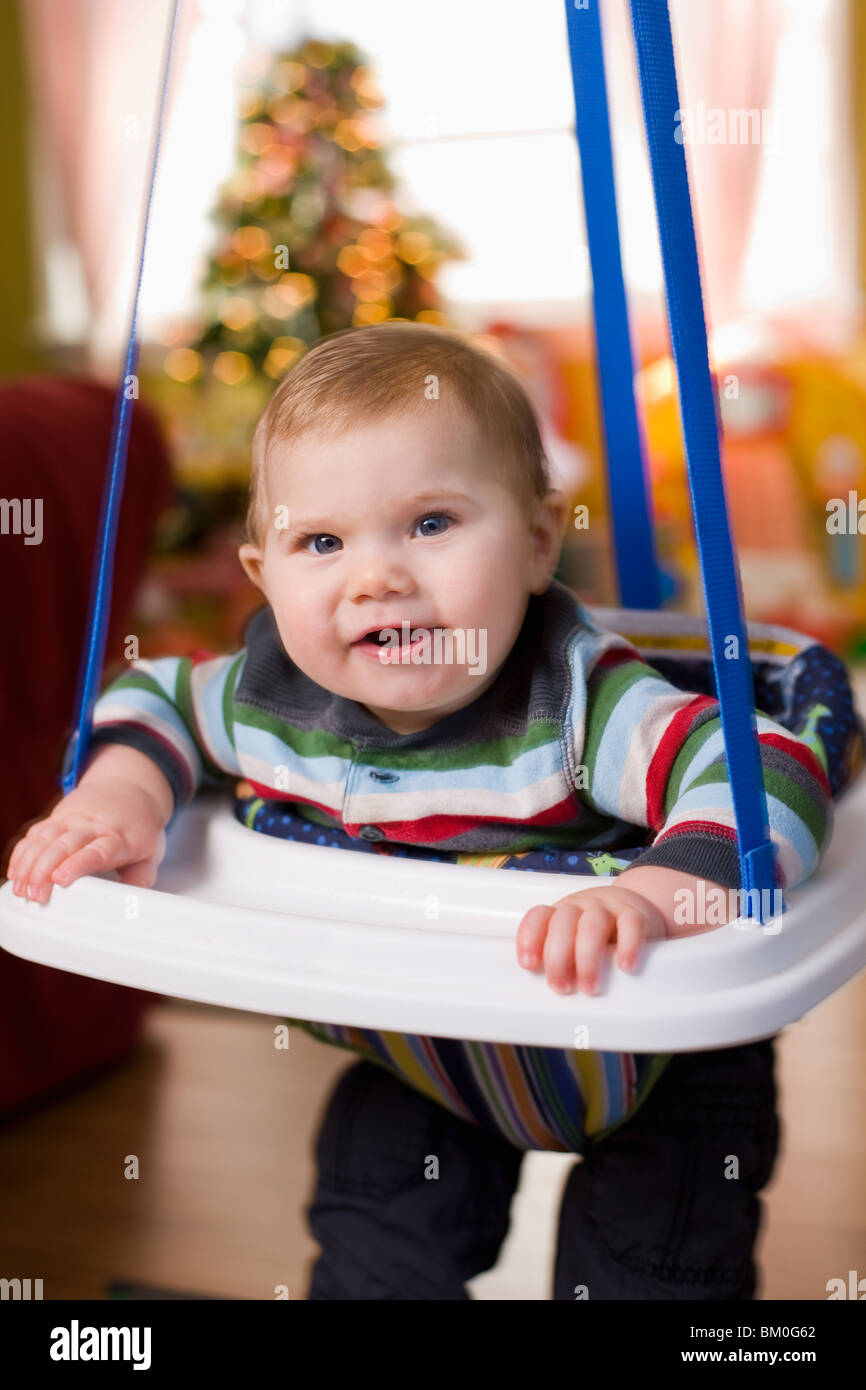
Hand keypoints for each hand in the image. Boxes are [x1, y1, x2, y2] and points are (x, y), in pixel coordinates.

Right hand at [6, 781, 167, 904]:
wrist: (127, 788)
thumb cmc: (138, 827)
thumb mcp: (152, 852)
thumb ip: (142, 879)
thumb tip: (132, 905)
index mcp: (118, 837)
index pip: (97, 851)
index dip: (77, 864)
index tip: (60, 879)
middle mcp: (92, 826)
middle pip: (64, 845)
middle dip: (44, 870)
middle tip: (35, 895)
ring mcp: (71, 820)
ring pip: (45, 838)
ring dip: (29, 864)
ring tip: (21, 889)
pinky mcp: (56, 818)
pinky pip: (35, 833)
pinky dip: (22, 852)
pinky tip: (15, 872)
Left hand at [515, 885, 666, 994]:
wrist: (640, 905)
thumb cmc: (600, 932)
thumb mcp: (576, 939)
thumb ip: (562, 961)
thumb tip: (550, 1003)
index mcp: (561, 914)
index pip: (538, 916)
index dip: (529, 938)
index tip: (529, 964)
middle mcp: (581, 907)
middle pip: (563, 923)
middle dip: (558, 958)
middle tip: (562, 987)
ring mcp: (609, 908)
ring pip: (593, 925)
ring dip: (587, 957)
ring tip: (590, 987)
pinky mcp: (636, 915)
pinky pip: (632, 924)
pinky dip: (628, 945)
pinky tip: (625, 966)